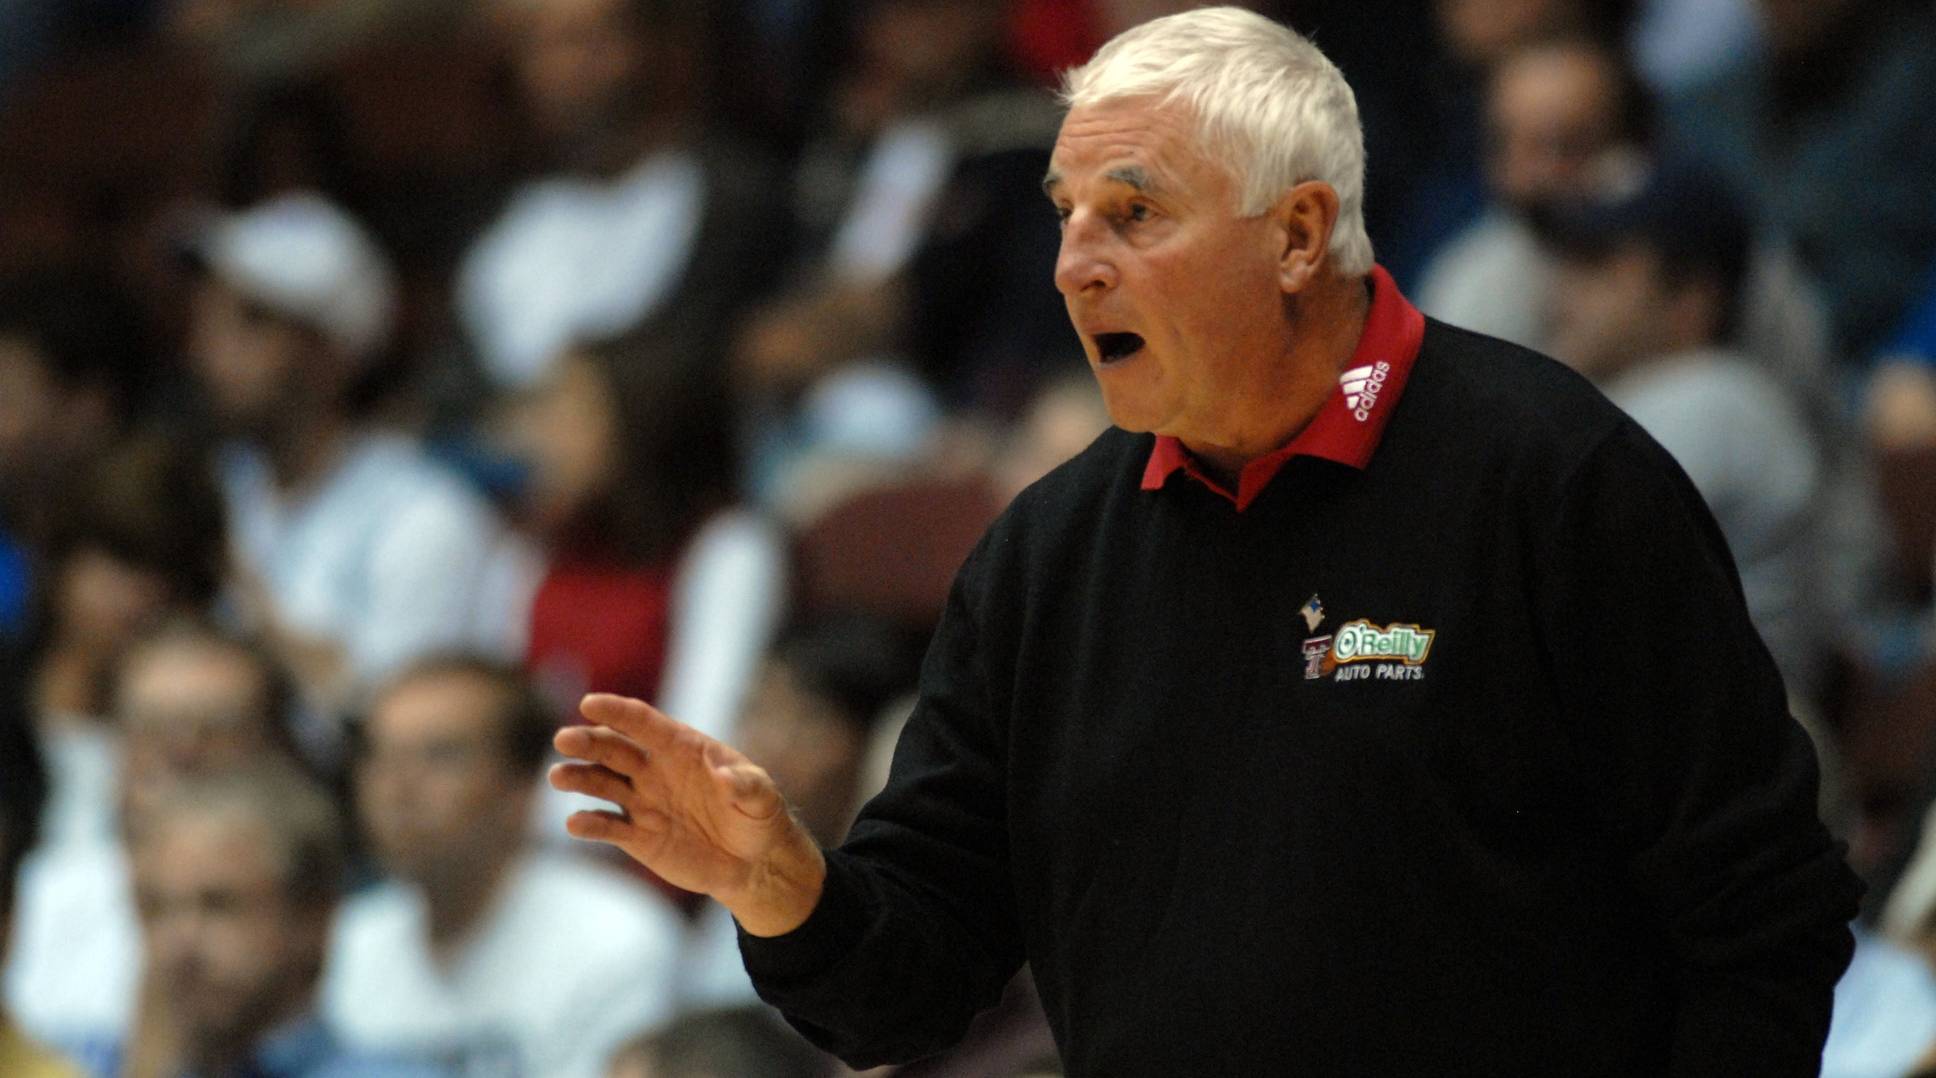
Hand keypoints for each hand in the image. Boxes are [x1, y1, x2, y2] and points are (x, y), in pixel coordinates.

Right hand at [550, 694, 826, 935]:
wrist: (751, 863)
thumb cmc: (758, 818)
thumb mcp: (762, 799)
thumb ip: (747, 785)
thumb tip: (726, 776)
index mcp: (682, 749)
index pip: (644, 723)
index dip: (617, 711)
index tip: (589, 704)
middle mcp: (655, 770)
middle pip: (614, 749)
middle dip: (588, 741)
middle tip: (564, 739)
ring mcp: (643, 802)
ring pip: (602, 783)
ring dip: (579, 778)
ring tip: (559, 776)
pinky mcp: (638, 836)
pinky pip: (608, 827)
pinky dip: (590, 824)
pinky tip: (575, 823)